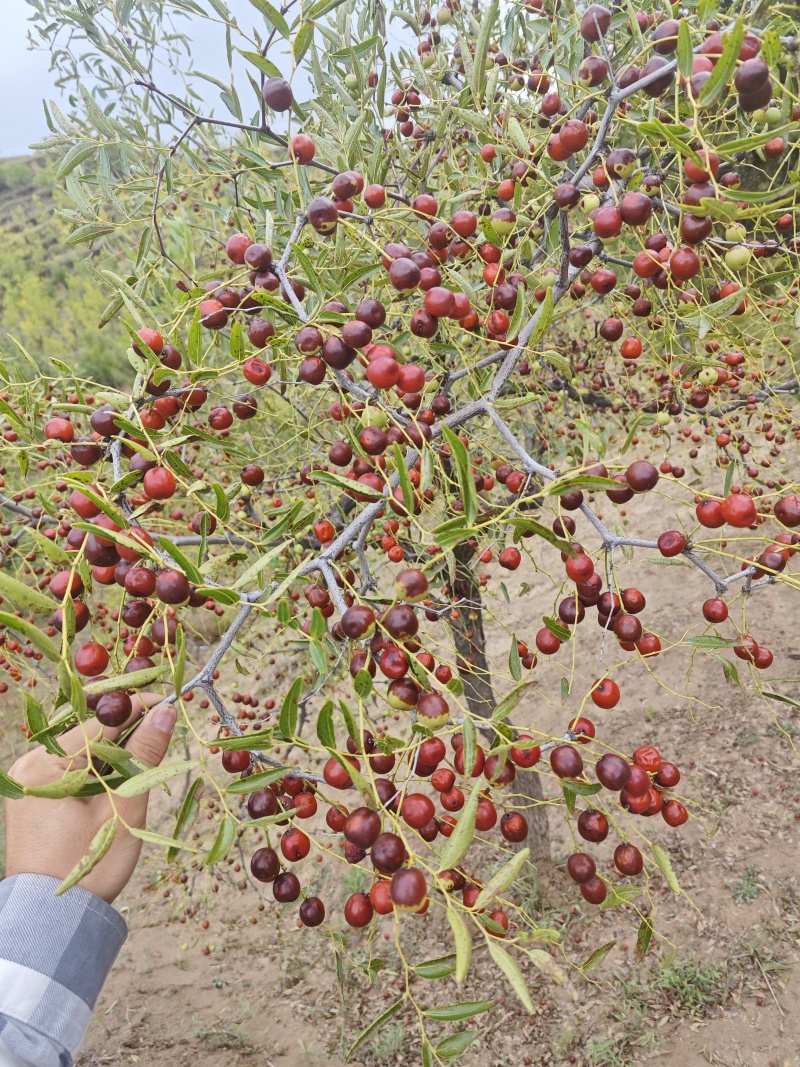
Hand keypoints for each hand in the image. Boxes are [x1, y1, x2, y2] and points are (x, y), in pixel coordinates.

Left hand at [5, 693, 176, 903]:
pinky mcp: (34, 794)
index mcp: (45, 767)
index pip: (99, 723)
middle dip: (126, 721)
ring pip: (80, 745)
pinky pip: (70, 763)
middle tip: (163, 717)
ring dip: (113, 741)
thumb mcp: (124, 809)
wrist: (53, 918)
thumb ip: (144, 756)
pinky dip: (97, 761)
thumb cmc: (89, 868)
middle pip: (87, 730)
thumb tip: (167, 713)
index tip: (169, 700)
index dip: (137, 708)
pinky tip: (122, 766)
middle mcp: (30, 766)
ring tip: (149, 742)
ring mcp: (28, 780)